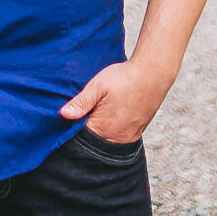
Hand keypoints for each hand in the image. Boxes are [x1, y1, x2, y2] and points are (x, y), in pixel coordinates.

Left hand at [59, 59, 173, 145]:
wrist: (153, 74)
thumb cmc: (124, 78)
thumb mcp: (98, 86)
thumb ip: (81, 102)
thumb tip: (63, 115)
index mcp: (104, 128)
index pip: (80, 137)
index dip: (74, 127)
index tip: (73, 115)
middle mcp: (117, 137)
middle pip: (94, 141)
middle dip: (88, 130)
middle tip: (89, 110)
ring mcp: (129, 137)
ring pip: (107, 140)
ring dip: (101, 130)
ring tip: (102, 111)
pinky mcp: (137, 133)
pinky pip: (119, 138)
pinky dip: (112, 130)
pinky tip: (112, 115)